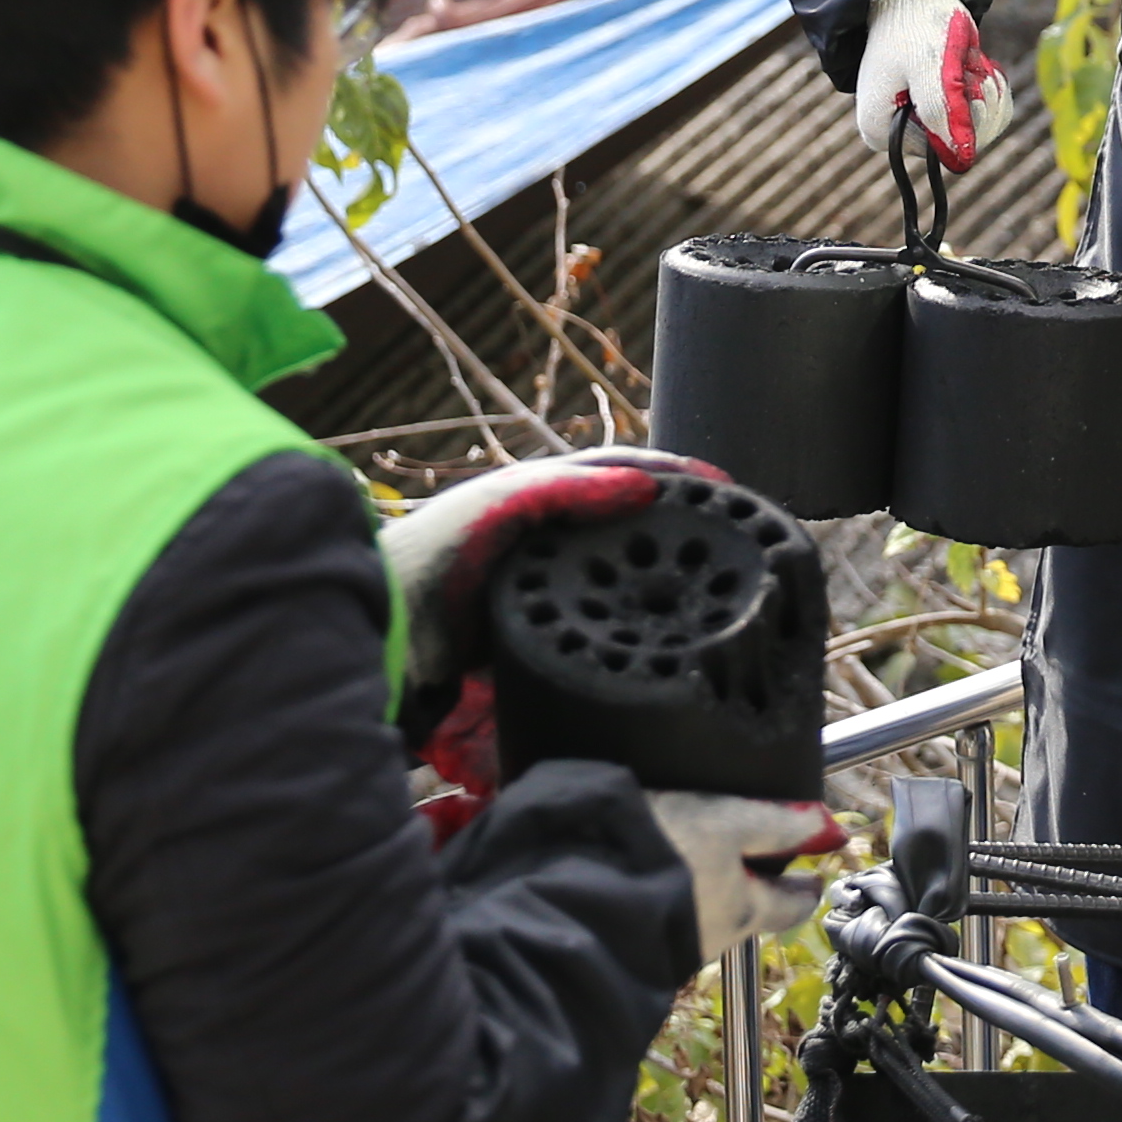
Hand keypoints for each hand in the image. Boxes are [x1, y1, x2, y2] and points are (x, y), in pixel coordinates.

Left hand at [375, 448, 714, 739]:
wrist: (382, 631)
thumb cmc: (429, 558)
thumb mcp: (501, 509)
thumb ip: (569, 492)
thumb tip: (646, 487)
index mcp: (545, 495)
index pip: (628, 473)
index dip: (679, 479)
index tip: (728, 491)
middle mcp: (552, 539)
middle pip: (633, 530)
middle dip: (683, 533)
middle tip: (738, 546)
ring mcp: (548, 589)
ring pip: (622, 581)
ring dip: (664, 588)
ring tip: (717, 598)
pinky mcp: (541, 639)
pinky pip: (601, 631)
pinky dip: (634, 634)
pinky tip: (661, 647)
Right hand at [646, 791, 855, 960]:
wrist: (570, 902)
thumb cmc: (666, 858)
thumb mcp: (727, 824)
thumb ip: (776, 823)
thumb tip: (824, 824)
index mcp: (745, 912)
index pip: (792, 906)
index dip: (805, 887)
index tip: (811, 874)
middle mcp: (713, 937)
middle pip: (745, 910)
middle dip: (750, 886)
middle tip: (748, 854)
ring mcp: (669, 944)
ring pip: (701, 912)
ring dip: (701, 886)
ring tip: (689, 847)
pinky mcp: (627, 936)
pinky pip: (657, 911)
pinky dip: (660, 889)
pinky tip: (643, 865)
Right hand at [852, 0, 1009, 176]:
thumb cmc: (913, 27)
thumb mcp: (929, 68)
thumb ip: (942, 113)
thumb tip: (962, 159)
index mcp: (882, 131)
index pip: (940, 152)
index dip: (965, 123)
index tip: (970, 88)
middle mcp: (900, 133)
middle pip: (962, 143)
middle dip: (980, 104)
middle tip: (973, 69)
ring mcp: (922, 120)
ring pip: (979, 128)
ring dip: (986, 92)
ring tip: (972, 62)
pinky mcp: (941, 107)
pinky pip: (984, 113)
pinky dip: (989, 87)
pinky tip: (979, 65)